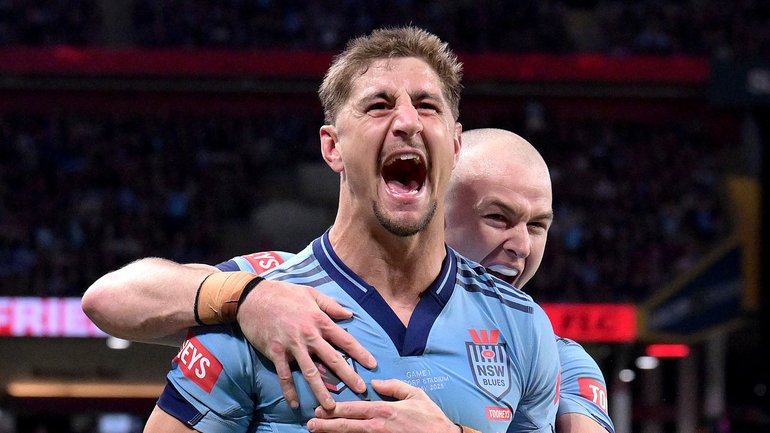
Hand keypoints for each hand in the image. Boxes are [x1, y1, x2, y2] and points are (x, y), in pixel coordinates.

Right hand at [237, 280, 376, 409]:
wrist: (253, 297)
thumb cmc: (284, 293)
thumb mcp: (311, 293)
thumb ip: (331, 305)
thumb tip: (349, 314)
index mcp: (319, 320)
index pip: (345, 339)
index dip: (360, 353)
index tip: (372, 364)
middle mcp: (308, 335)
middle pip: (332, 359)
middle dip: (348, 376)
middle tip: (361, 390)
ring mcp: (291, 345)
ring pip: (310, 372)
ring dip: (321, 390)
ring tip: (330, 407)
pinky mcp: (275, 352)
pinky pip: (284, 375)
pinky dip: (289, 390)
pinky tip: (294, 403)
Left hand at [307, 379, 458, 432]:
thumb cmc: (431, 418)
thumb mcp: (415, 394)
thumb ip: (393, 386)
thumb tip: (375, 382)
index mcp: (384, 410)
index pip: (354, 409)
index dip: (335, 409)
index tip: (321, 409)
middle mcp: (378, 426)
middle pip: (347, 425)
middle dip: (327, 425)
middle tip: (311, 424)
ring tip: (317, 432)